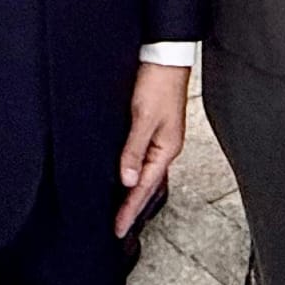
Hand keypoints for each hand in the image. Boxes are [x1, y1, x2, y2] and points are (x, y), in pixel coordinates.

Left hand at [114, 63, 188, 236]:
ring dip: (132, 190)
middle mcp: (164, 146)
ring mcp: (160, 137)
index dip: (130, 208)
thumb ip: (134, 150)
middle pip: (147, 184)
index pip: (146, 187)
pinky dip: (133, 171)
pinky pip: (142, 157)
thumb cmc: (159, 84)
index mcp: (166, 148)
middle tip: (118, 226)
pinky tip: (126, 175)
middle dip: (132, 205)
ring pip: (145, 172)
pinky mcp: (153, 127)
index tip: (119, 228)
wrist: (166, 56)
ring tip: (119, 209)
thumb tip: (128, 180)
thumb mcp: (143, 118)